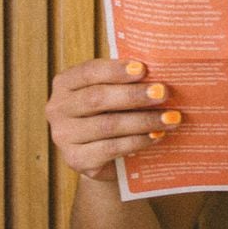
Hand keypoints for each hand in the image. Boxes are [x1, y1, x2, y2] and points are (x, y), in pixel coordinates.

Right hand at [45, 57, 182, 180]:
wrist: (102, 158)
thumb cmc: (110, 115)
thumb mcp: (112, 94)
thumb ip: (125, 81)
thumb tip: (160, 71)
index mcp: (64, 83)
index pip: (89, 72)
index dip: (116, 70)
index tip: (143, 69)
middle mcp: (57, 108)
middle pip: (96, 98)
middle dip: (133, 95)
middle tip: (163, 93)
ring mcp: (63, 136)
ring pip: (107, 125)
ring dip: (142, 120)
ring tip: (170, 118)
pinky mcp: (75, 159)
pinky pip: (110, 148)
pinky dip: (137, 141)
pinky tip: (156, 136)